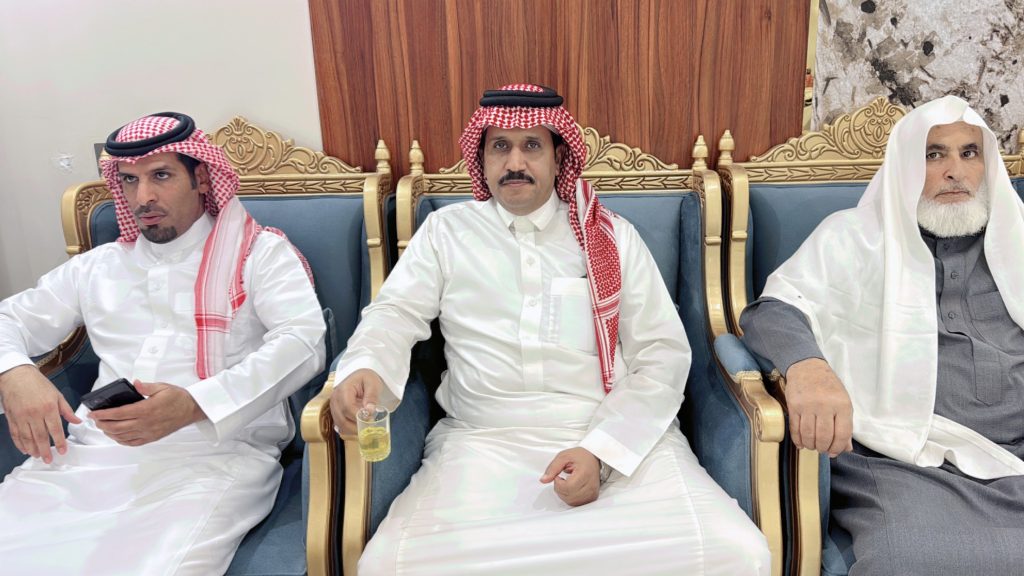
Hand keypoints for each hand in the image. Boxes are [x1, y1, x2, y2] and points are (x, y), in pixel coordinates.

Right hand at [0, 364, 81, 462]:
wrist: (16, 376)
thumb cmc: (38, 384)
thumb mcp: (57, 394)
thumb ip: (67, 410)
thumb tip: (78, 421)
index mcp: (48, 408)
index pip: (55, 429)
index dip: (59, 442)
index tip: (62, 451)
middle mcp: (34, 414)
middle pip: (40, 437)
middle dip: (45, 450)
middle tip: (49, 460)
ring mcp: (21, 417)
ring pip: (27, 438)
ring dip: (33, 449)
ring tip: (38, 456)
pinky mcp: (12, 418)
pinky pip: (15, 434)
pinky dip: (19, 444)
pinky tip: (25, 449)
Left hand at [89, 380, 205, 445]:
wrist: (192, 410)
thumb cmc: (178, 398)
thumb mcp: (163, 387)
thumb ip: (146, 387)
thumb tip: (135, 384)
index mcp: (147, 409)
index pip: (119, 413)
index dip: (104, 414)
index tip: (94, 413)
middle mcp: (146, 423)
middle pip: (117, 427)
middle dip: (102, 424)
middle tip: (95, 420)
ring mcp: (148, 432)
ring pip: (122, 436)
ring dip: (109, 432)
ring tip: (103, 427)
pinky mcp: (152, 438)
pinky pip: (132, 443)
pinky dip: (121, 440)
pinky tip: (116, 436)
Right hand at [329, 369, 383, 434]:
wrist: (359, 378)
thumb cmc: (366, 379)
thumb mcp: (373, 384)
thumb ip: (372, 397)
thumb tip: (369, 411)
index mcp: (343, 390)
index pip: (348, 408)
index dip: (358, 416)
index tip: (370, 419)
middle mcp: (335, 399)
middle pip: (342, 419)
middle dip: (357, 426)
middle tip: (369, 426)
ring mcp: (334, 407)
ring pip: (341, 425)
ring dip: (353, 429)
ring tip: (365, 425)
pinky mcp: (336, 413)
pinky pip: (341, 425)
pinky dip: (350, 429)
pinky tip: (359, 426)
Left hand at [540, 447, 600, 506]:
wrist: (594, 458)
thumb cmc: (580, 457)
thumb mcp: (564, 457)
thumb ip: (552, 468)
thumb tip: (543, 480)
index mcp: (585, 474)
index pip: (567, 487)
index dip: (558, 483)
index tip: (558, 476)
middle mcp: (590, 486)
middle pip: (568, 496)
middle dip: (559, 488)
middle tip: (561, 479)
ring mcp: (592, 493)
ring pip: (571, 501)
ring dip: (563, 494)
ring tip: (566, 482)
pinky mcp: (592, 498)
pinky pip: (576, 503)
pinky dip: (569, 497)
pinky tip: (570, 488)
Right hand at [784, 358, 852, 456]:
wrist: (807, 368)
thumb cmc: (828, 386)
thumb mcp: (843, 402)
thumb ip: (845, 425)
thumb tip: (846, 447)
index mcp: (842, 405)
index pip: (842, 434)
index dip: (838, 447)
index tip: (833, 452)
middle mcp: (825, 405)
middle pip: (824, 436)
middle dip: (823, 448)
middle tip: (822, 450)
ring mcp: (808, 405)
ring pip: (809, 434)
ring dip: (810, 445)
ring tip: (812, 446)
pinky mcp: (794, 406)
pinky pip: (795, 428)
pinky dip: (798, 439)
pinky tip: (801, 443)